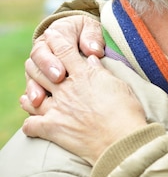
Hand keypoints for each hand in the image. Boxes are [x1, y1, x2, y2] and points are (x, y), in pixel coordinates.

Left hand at [21, 29, 146, 164]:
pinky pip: (30, 125)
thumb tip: (91, 60)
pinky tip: (34, 123)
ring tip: (33, 96)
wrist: (123, 140)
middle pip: (40, 70)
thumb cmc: (127, 112)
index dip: (55, 41)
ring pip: (31, 96)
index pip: (63, 50)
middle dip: (38, 66)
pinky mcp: (52, 129)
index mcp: (84, 74)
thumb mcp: (119, 86)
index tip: (51, 36)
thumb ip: (102, 72)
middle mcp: (66, 88)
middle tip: (41, 67)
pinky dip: (30, 123)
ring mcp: (57, 108)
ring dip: (31, 94)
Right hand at [25, 15, 104, 107]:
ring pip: (31, 79)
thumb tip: (93, 51)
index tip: (62, 73)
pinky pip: (34, 92)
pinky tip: (37, 108)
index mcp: (52, 38)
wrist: (87, 41)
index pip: (45, 49)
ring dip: (34, 90)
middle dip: (44, 74)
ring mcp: (41, 69)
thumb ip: (91, 37)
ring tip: (39, 100)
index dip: (50, 61)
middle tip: (57, 83)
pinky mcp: (42, 83)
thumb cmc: (89, 35)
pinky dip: (35, 100)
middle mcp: (42, 53)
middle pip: (35, 64)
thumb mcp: (92, 30)